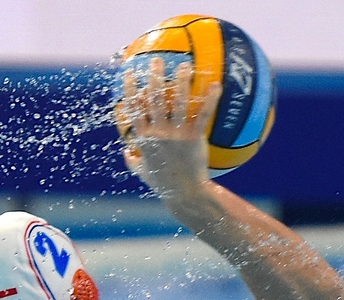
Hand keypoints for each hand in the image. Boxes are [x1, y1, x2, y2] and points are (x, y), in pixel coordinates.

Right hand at [118, 57, 220, 196]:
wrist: (184, 194)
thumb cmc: (163, 184)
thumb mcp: (142, 173)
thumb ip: (132, 160)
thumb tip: (126, 152)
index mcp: (144, 139)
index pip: (133, 109)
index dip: (130, 89)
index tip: (129, 73)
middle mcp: (157, 133)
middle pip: (153, 99)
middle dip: (153, 77)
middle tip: (156, 61)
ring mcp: (175, 135)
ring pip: (177, 103)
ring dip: (180, 82)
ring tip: (185, 65)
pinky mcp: (193, 139)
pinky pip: (202, 115)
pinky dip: (209, 99)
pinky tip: (216, 85)